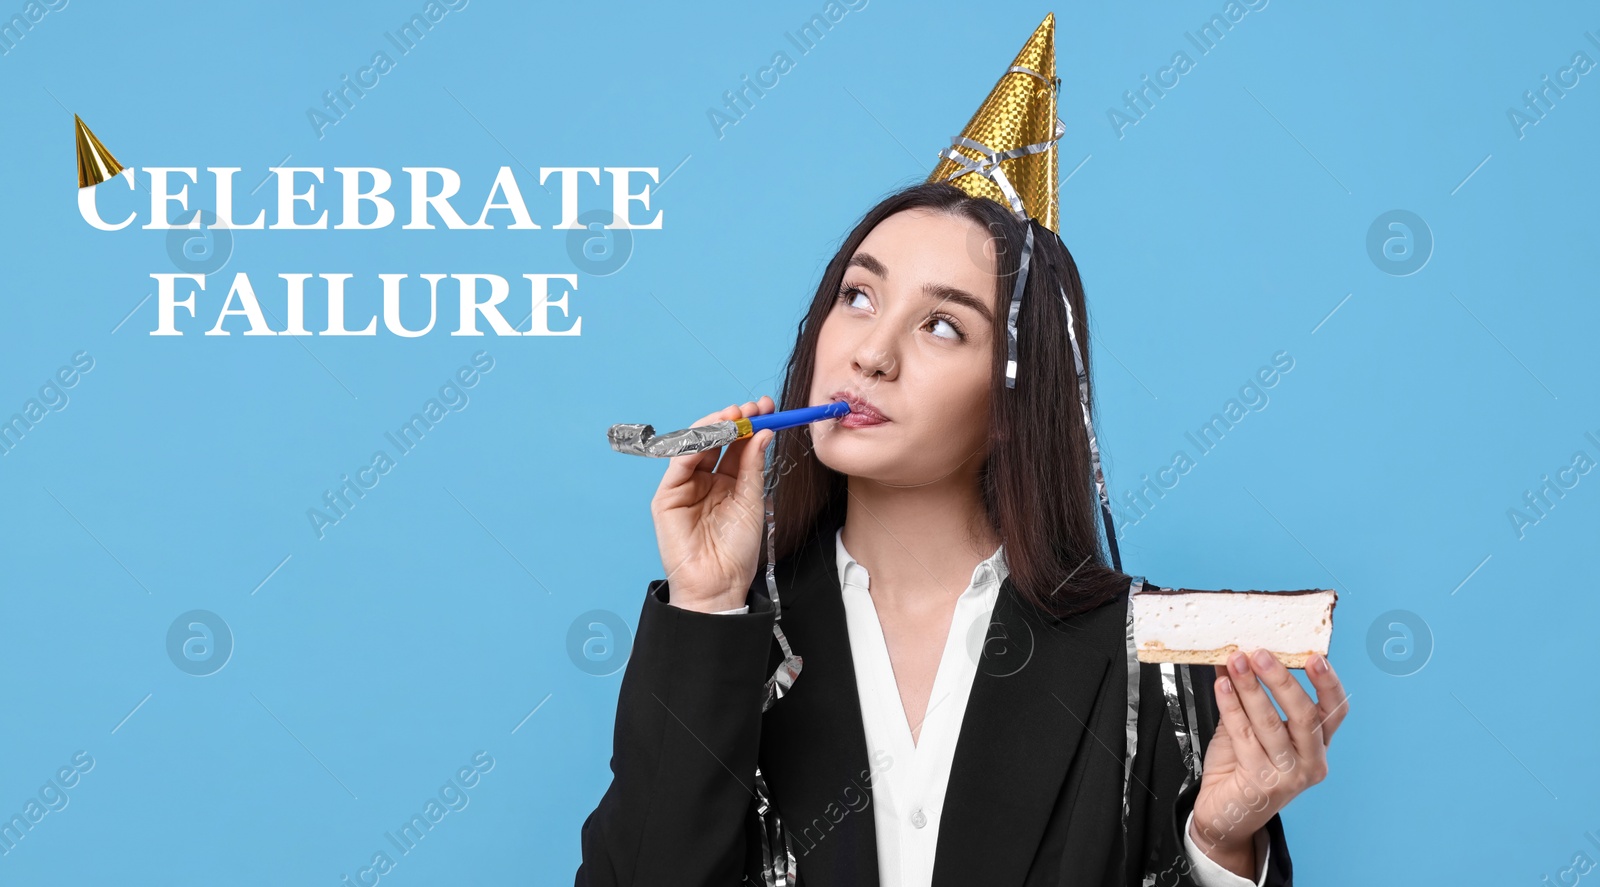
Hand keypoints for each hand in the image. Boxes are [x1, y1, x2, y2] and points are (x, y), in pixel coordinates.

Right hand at [650, 396, 776, 612]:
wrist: (719, 584)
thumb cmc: (736, 550)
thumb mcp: (752, 501)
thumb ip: (752, 467)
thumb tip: (763, 432)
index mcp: (726, 481)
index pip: (736, 444)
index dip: (749, 424)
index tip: (767, 407)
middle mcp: (705, 480)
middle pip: (716, 441)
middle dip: (733, 420)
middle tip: (751, 407)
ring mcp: (685, 486)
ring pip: (696, 447)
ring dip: (713, 427)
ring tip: (733, 415)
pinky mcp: (667, 497)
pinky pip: (678, 465)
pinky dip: (692, 447)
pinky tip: (710, 436)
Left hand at [1187, 650, 1348, 872]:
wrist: (1224, 815)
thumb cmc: (1239, 769)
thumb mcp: (1248, 727)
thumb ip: (1246, 696)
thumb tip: (1236, 657)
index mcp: (1317, 745)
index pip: (1334, 711)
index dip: (1328, 683)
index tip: (1315, 657)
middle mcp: (1311, 761)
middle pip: (1305, 714)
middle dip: (1281, 680)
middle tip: (1260, 653)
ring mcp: (1290, 775)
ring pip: (1271, 723)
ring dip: (1251, 688)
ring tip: (1235, 662)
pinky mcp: (1263, 782)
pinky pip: (1244, 735)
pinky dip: (1232, 707)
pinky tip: (1221, 687)